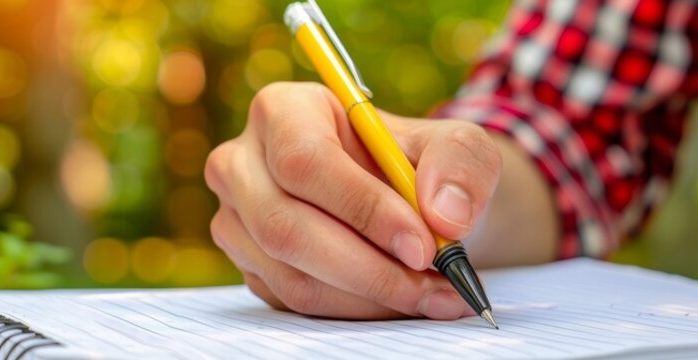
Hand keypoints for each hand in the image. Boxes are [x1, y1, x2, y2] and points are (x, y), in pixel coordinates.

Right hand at [205, 82, 501, 319]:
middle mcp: (243, 162)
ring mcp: (236, 218)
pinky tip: (401, 299)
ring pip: (291, 273)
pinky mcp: (249, 264)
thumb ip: (461, 164)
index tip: (423, 245)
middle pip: (286, 226)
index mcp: (282, 109)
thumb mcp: (457, 146)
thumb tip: (444, 214)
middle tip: (435, 280)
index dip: (362, 207)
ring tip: (432, 294)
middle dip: (369, 267)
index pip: (304, 160)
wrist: (407, 201)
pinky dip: (355, 308)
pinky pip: (294, 300)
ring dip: (369, 295)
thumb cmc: (422, 163)